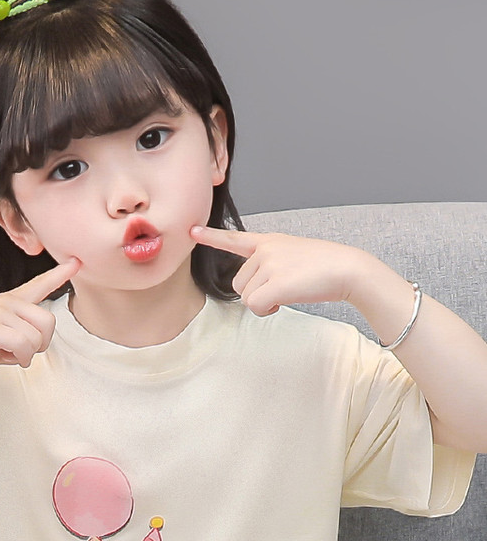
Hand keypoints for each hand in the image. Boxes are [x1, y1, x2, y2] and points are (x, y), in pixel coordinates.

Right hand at [0, 258, 80, 372]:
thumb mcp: (0, 339)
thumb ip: (21, 337)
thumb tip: (34, 348)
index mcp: (11, 301)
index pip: (40, 283)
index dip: (60, 273)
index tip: (76, 261)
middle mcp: (9, 302)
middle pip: (50, 321)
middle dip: (42, 343)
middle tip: (23, 352)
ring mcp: (1, 311)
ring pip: (38, 337)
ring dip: (28, 354)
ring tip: (9, 354)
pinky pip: (25, 346)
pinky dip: (22, 359)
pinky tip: (10, 359)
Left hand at [190, 226, 369, 316]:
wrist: (348, 269)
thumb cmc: (326, 267)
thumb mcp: (294, 256)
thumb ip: (271, 265)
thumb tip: (259, 292)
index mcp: (270, 241)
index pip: (236, 239)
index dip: (212, 237)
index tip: (192, 230)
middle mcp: (265, 249)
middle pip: (239, 283)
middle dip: (257, 293)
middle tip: (283, 290)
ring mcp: (269, 264)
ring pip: (246, 296)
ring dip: (264, 303)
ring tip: (289, 292)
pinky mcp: (274, 282)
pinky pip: (255, 306)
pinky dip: (267, 310)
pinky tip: (284, 302)